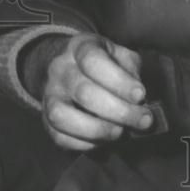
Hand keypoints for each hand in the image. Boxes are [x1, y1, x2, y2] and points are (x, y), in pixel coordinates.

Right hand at [42, 33, 152, 149]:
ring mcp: (49, 95)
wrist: (67, 66)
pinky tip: (104, 140)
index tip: (141, 95)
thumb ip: (131, 70)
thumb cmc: (102, 62)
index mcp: (79, 47)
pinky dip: (84, 143)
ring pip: (63, 116)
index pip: (93, 61)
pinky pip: (59, 137)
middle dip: (119, 111)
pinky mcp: (46, 120)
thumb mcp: (119, 54)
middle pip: (84, 92)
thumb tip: (139, 98)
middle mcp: (59, 69)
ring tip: (121, 132)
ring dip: (97, 129)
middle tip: (143, 121)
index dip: (118, 80)